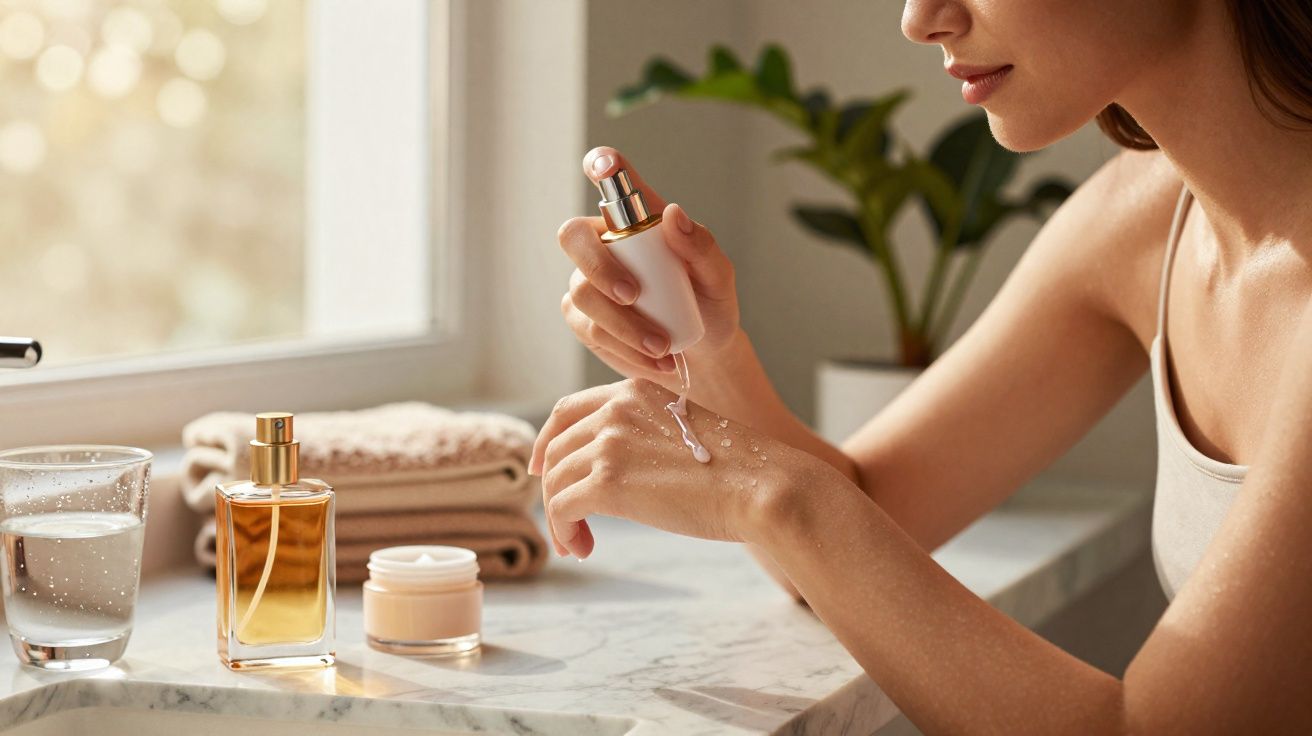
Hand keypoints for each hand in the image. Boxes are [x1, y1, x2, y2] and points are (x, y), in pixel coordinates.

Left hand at [528, 378, 802, 558]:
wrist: (764, 487)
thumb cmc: (740, 471)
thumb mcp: (685, 433)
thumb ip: (647, 438)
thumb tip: (619, 472)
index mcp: (635, 392)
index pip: (567, 410)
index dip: (547, 441)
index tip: (543, 470)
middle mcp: (616, 409)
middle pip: (556, 449)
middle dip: (553, 488)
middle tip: (567, 524)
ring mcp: (610, 443)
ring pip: (554, 481)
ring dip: (559, 516)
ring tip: (577, 544)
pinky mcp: (608, 482)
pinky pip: (561, 508)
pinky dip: (564, 531)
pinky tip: (583, 548)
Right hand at [557, 147, 739, 387]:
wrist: (702, 357)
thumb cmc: (710, 307)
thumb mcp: (719, 278)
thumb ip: (702, 246)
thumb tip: (674, 215)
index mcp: (638, 220)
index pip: (610, 178)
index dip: (601, 165)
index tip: (604, 166)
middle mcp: (606, 243)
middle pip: (573, 237)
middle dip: (600, 268)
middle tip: (633, 295)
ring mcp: (587, 281)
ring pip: (582, 293)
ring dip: (623, 325)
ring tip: (663, 348)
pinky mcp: (582, 318)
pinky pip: (588, 329)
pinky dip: (623, 348)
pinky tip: (653, 360)